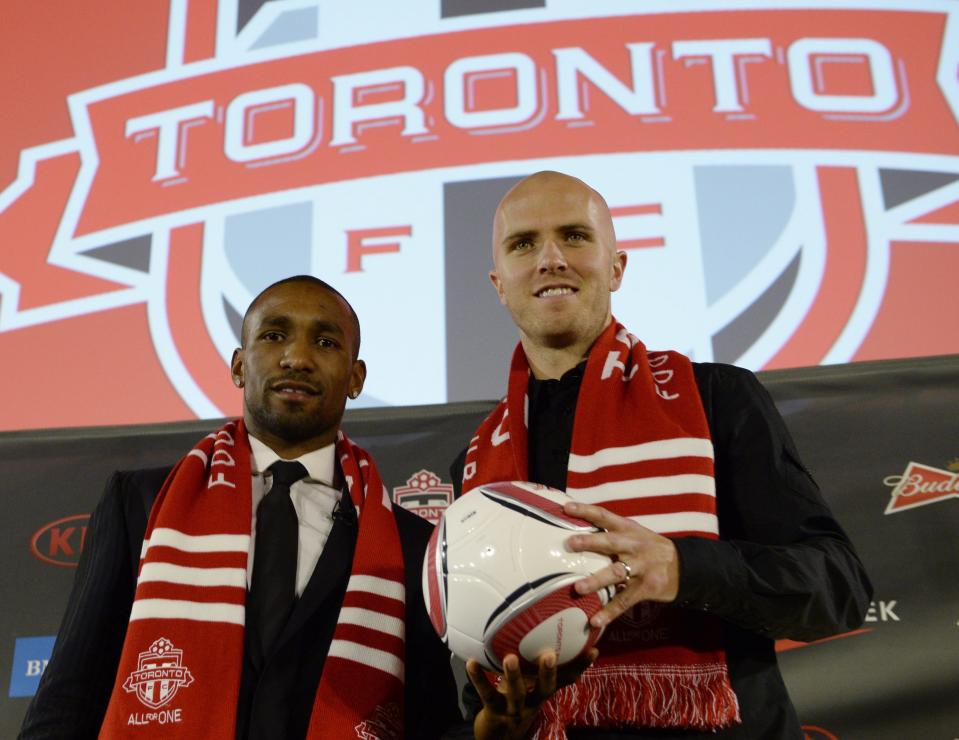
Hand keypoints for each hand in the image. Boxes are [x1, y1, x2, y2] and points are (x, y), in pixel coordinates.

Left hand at [468, 648, 596, 739]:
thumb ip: (538, 662)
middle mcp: (533, 700)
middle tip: (549, 655)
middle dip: (548, 672)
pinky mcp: (494, 711)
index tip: (593, 649)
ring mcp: (515, 708)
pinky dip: (478, 677)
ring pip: (516, 693)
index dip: (581, 666)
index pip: (567, 678)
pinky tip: (471, 662)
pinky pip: (486, 694)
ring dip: (513, 675)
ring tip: (510, 658)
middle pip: (545, 688)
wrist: (499, 733)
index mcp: (544, 691)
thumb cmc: (517, 697)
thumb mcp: (532, 682)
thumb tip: (545, 623)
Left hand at [564, 501, 680, 627]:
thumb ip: (612, 531)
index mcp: (629, 529)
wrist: (685, 567)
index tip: (566, 507)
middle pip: (610, 542)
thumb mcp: (635, 533)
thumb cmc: (650, 548)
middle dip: (590, 542)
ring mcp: (641, 568)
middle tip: (570, 543)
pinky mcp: (646, 588)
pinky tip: (595, 621)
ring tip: (578, 588)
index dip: (586, 510)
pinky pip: (625, 601)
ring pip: (616, 573)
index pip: (604, 516)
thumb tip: (577, 529)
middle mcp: (634, 546)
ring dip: (596, 580)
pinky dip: (609, 612)